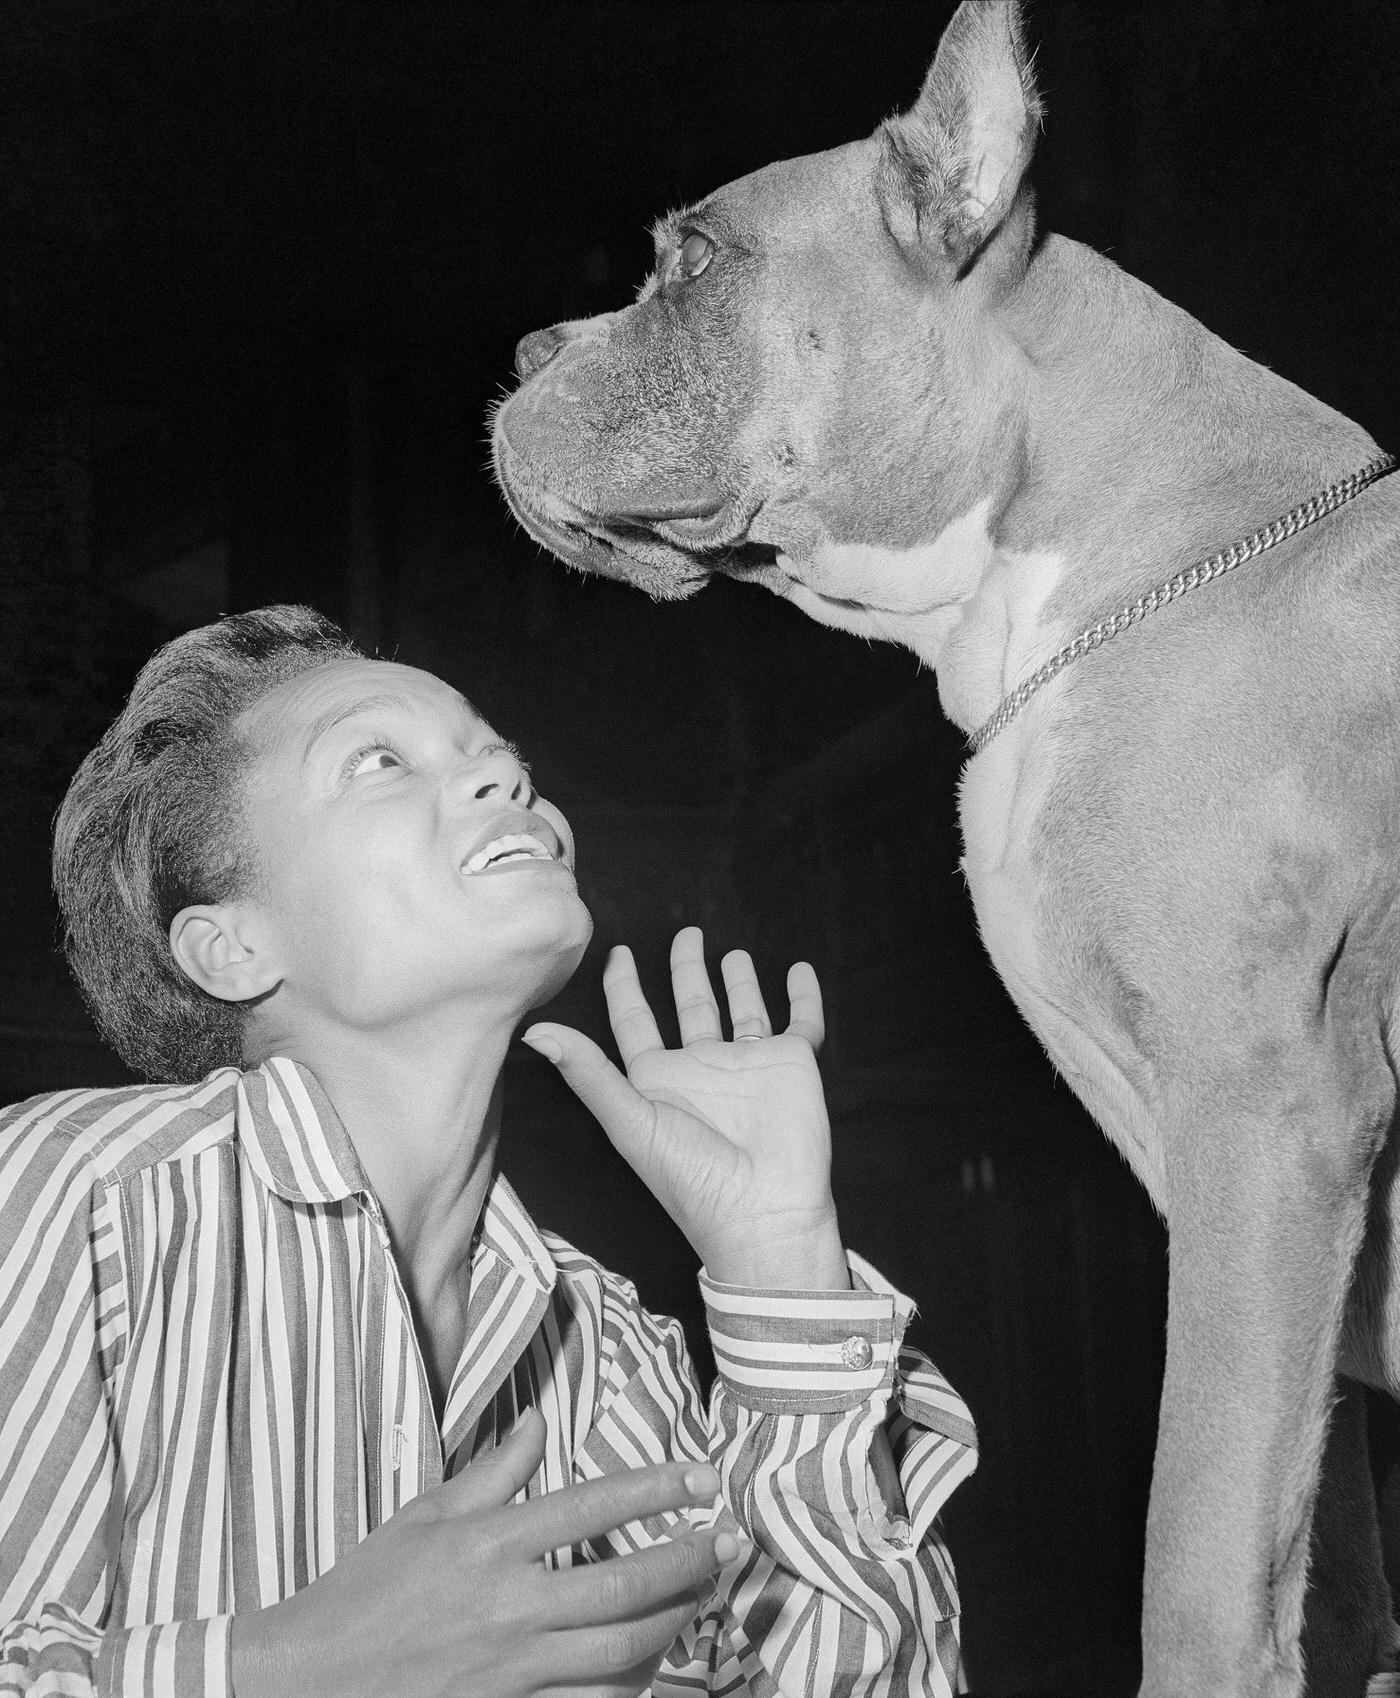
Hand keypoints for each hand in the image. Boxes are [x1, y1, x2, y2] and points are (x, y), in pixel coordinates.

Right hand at [232, 1409, 737, 1697]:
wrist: (312, 1680)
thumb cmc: (366, 1591)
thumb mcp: (424, 1517)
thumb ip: (492, 1472)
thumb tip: (538, 1422)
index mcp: (490, 1544)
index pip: (594, 1505)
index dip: (657, 1488)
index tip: (702, 1477)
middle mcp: (511, 1605)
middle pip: (626, 1584)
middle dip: (688, 1562)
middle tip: (726, 1543)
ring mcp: (514, 1668)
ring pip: (622, 1651)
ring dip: (674, 1622)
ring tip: (701, 1597)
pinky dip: (634, 1681)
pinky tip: (654, 1658)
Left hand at [523, 926, 847, 1289]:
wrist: (764, 1213)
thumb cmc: (691, 1177)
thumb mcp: (631, 1123)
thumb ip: (589, 1074)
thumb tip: (535, 1033)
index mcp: (657, 1080)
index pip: (635, 1021)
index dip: (624, 986)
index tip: (618, 952)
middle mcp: (701, 1068)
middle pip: (690, 1006)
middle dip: (685, 970)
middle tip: (686, 932)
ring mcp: (748, 1066)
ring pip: (741, 1011)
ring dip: (737, 981)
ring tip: (732, 951)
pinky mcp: (793, 1066)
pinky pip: (801, 1022)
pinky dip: (802, 996)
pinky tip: (799, 970)